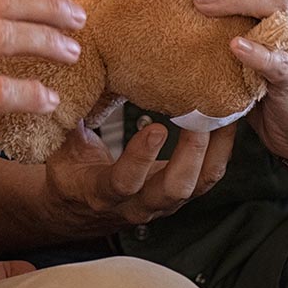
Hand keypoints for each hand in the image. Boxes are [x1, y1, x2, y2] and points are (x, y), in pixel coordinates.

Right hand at [43, 120, 234, 234]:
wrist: (79, 208)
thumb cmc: (69, 173)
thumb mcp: (62, 148)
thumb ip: (70, 120)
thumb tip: (75, 79)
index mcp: (102, 192)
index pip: (124, 181)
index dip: (141, 157)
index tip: (155, 127)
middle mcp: (137, 204)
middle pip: (174, 188)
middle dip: (192, 152)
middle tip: (202, 116)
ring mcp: (162, 204)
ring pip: (198, 185)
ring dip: (214, 150)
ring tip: (223, 115)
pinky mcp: (179, 197)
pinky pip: (207, 179)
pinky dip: (219, 152)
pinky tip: (225, 125)